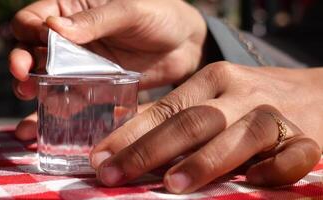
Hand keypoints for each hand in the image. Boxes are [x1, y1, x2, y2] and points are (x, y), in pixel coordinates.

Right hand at [9, 0, 205, 139]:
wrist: (185, 45)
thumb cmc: (160, 16)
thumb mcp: (130, 11)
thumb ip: (96, 19)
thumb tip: (53, 28)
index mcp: (74, 9)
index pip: (36, 18)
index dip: (27, 31)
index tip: (34, 45)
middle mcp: (73, 38)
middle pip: (34, 50)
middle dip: (23, 63)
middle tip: (23, 78)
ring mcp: (83, 64)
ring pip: (48, 76)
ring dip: (34, 89)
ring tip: (29, 97)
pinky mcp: (95, 85)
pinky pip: (72, 97)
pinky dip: (59, 108)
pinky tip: (49, 119)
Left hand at [90, 61, 321, 192]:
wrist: (314, 93)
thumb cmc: (249, 98)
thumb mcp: (212, 96)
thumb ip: (175, 114)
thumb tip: (126, 137)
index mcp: (213, 79)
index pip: (165, 108)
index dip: (130, 135)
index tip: (101, 158)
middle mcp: (240, 92)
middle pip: (192, 120)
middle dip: (150, 151)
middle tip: (116, 176)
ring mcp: (274, 113)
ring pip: (238, 134)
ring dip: (204, 161)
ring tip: (171, 185)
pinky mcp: (305, 136)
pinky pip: (294, 154)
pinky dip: (276, 169)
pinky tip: (254, 182)